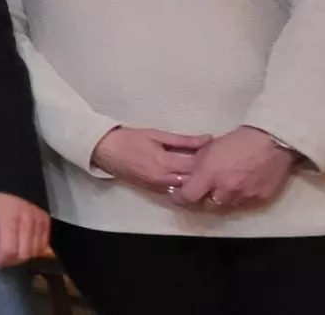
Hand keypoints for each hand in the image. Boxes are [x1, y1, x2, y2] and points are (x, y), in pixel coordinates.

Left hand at [0, 192, 48, 269]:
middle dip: (10, 261)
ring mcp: (40, 221)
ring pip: (36, 251)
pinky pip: (45, 243)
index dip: (0, 261)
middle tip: (0, 259)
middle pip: (23, 254)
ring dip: (22, 257)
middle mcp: (28, 222)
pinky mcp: (47, 220)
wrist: (13, 169)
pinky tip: (24, 246)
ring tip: (11, 253)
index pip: (9, 250)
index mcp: (9, 219)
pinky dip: (35, 250)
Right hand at [89, 126, 209, 196]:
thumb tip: (208, 140)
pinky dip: (184, 186)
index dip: (211, 163)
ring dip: (196, 183)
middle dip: (206, 176)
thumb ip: (184, 140)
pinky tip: (191, 180)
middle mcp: (163, 179)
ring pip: (185, 190)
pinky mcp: (152, 190)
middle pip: (193, 182)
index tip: (221, 156)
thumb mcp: (157, 134)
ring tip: (208, 174)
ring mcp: (157, 187)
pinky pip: (174, 191)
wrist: (103, 149)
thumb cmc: (129, 138)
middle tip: (219, 166)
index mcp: (165, 163)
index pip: (196, 167)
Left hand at [176, 126, 297, 210]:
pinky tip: (242, 185)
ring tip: (226, 185)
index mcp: (209, 174)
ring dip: (223, 198)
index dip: (181, 197)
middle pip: (207, 205)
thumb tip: (186, 177)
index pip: (188, 197)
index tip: (179, 194)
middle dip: (203, 199)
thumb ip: (196, 166)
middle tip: (204, 191)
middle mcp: (225, 189)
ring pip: (227, 205)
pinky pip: (245, 203)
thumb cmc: (237, 140)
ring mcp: (243, 196)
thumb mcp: (208, 149)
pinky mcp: (260, 198)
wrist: (270, 141)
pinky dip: (240, 197)